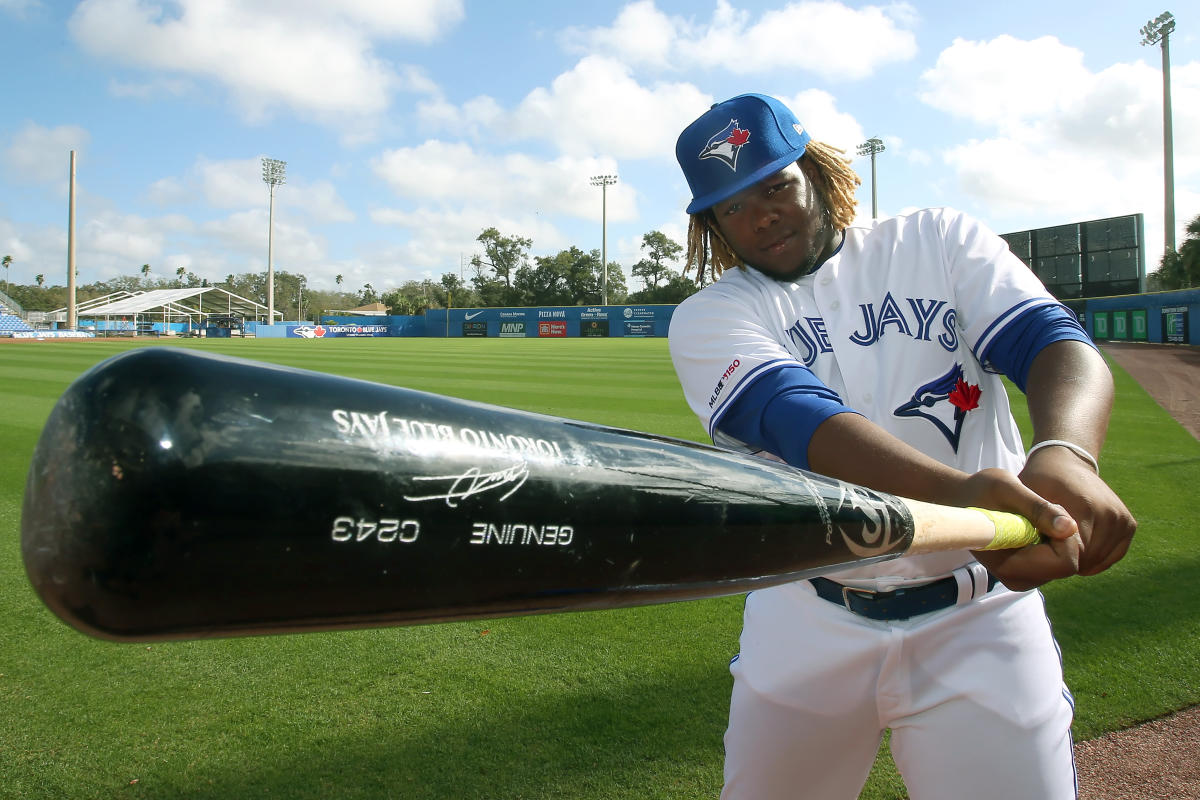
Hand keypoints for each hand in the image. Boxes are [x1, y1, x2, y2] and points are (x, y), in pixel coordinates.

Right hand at [953, 468, 1084, 591]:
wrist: (964, 499)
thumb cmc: (981, 490)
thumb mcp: (1009, 489)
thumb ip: (1039, 509)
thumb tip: (1070, 528)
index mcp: (1010, 567)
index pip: (1064, 563)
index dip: (1064, 536)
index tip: (1048, 512)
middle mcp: (1018, 579)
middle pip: (1067, 564)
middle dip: (1062, 535)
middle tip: (1040, 510)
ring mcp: (1024, 577)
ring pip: (1064, 561)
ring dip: (1057, 536)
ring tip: (1032, 516)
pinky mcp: (1028, 572)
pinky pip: (1058, 558)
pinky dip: (1052, 539)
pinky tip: (1032, 525)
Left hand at [1019, 445, 1136, 575]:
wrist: (1065, 462)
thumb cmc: (1039, 480)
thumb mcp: (1027, 492)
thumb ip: (1039, 513)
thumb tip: (1065, 532)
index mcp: (1085, 506)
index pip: (1073, 555)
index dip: (1051, 559)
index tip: (1038, 549)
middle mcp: (1109, 513)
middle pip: (1086, 559)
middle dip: (1064, 561)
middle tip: (1046, 548)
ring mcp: (1122, 519)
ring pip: (1099, 559)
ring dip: (1079, 559)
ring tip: (1060, 544)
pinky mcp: (1128, 524)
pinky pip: (1112, 555)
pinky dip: (1094, 557)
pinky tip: (1077, 546)